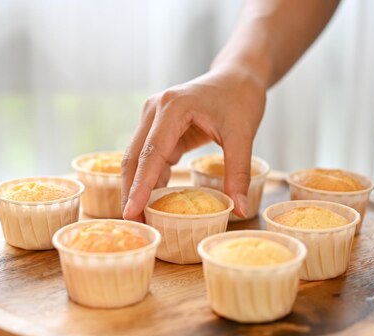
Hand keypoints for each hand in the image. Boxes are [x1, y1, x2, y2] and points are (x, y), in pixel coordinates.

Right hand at [121, 67, 266, 221]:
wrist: (238, 76)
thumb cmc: (240, 99)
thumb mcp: (243, 136)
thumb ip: (238, 173)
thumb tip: (239, 210)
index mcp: (172, 107)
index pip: (151, 154)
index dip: (140, 186)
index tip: (131, 211)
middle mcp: (154, 109)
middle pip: (134, 157)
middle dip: (131, 190)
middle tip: (132, 222)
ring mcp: (152, 116)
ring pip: (136, 157)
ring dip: (137, 185)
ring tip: (140, 216)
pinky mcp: (157, 125)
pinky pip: (149, 156)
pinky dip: (150, 177)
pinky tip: (152, 199)